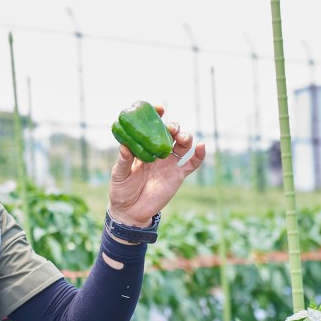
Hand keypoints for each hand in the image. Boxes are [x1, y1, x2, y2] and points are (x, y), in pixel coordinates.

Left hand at [108, 105, 205, 226]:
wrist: (131, 211)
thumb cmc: (121, 190)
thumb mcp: (119, 175)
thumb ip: (124, 160)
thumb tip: (125, 146)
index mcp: (143, 148)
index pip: (151, 128)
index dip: (157, 116)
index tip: (160, 109)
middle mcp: (158, 152)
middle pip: (171, 134)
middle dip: (173, 126)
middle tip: (171, 128)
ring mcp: (169, 163)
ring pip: (183, 145)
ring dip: (185, 136)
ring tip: (182, 137)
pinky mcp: (178, 175)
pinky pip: (192, 163)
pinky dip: (199, 154)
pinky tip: (201, 146)